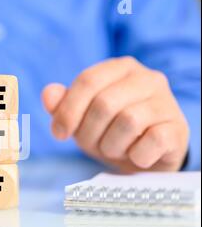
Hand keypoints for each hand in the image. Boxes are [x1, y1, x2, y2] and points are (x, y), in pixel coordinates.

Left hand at [42, 56, 188, 171]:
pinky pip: (151, 141)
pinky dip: (136, 155)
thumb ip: (63, 105)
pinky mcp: (177, 128)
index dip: (68, 110)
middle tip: (94, 145)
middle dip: (90, 133)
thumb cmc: (108, 133)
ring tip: (116, 149)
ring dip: (112, 146)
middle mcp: (147, 78)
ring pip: (127, 121)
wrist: (144, 158)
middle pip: (104, 103)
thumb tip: (48, 94)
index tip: (59, 134)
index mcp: (119, 68)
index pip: (87, 81)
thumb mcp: (81, 119)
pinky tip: (137, 155)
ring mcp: (166, 102)